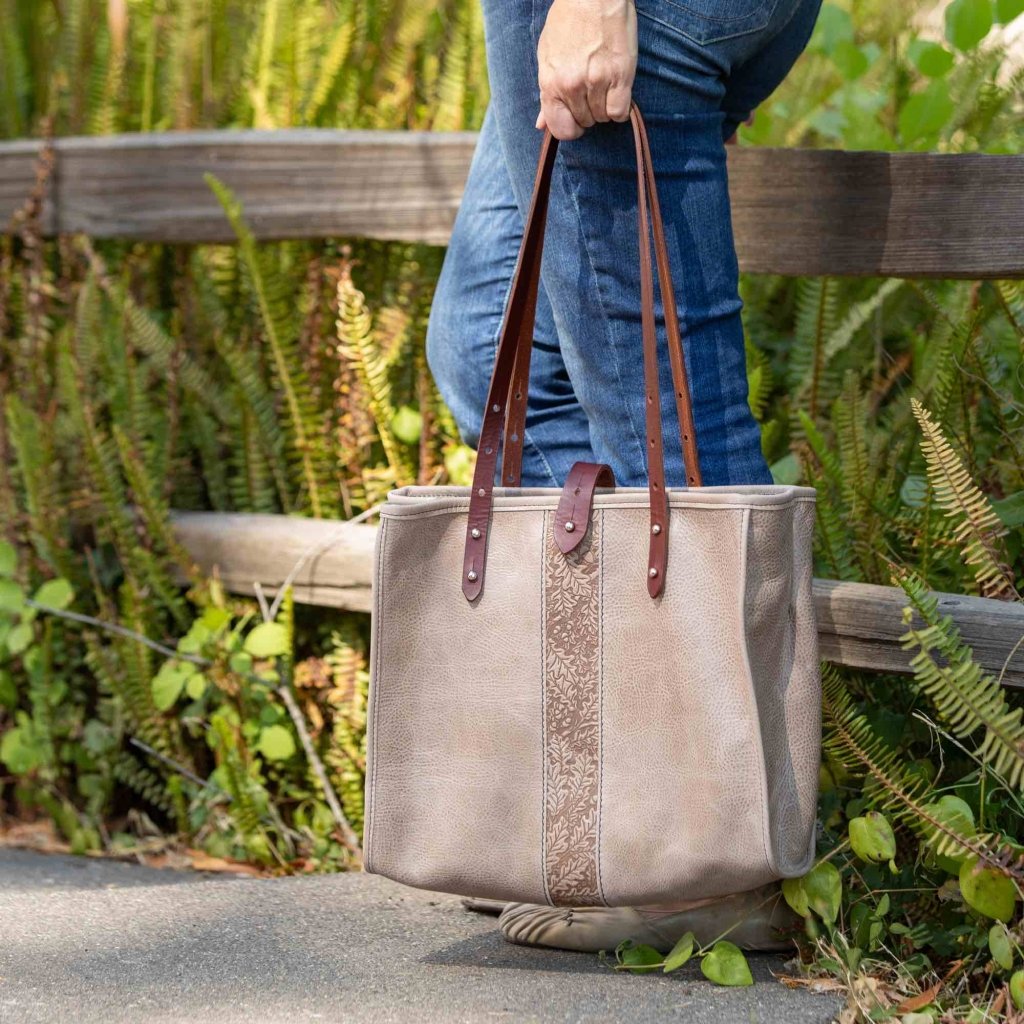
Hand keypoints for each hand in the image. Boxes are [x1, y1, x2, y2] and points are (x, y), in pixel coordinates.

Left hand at [536, 0, 636, 140]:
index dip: (570, 128)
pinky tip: (617, 90)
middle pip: (584, 123)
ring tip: (603, 83)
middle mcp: (572, 85)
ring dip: (605, 106)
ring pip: (603, 118)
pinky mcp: (620, 75)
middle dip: (588, 111)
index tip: (576, 118)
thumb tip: (541, 124)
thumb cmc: (568, 20)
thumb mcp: (548, 55)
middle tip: (591, 89)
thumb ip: (546, 93)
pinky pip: (620, 111)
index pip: (560, 129)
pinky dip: (620, 107)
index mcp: (551, 83)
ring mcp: (597, 81)